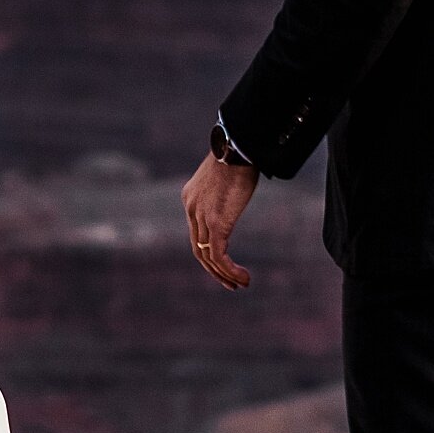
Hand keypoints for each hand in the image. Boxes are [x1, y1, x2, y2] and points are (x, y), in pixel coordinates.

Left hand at [181, 151, 257, 288]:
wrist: (238, 147)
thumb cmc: (238, 156)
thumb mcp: (225, 176)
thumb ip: (224, 191)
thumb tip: (235, 192)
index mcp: (190, 199)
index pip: (195, 234)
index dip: (208, 252)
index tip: (224, 264)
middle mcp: (191, 209)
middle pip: (198, 249)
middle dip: (214, 270)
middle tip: (230, 283)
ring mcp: (201, 217)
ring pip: (207, 256)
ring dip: (224, 274)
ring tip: (241, 284)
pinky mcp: (216, 222)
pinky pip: (219, 255)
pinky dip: (230, 270)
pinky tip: (243, 278)